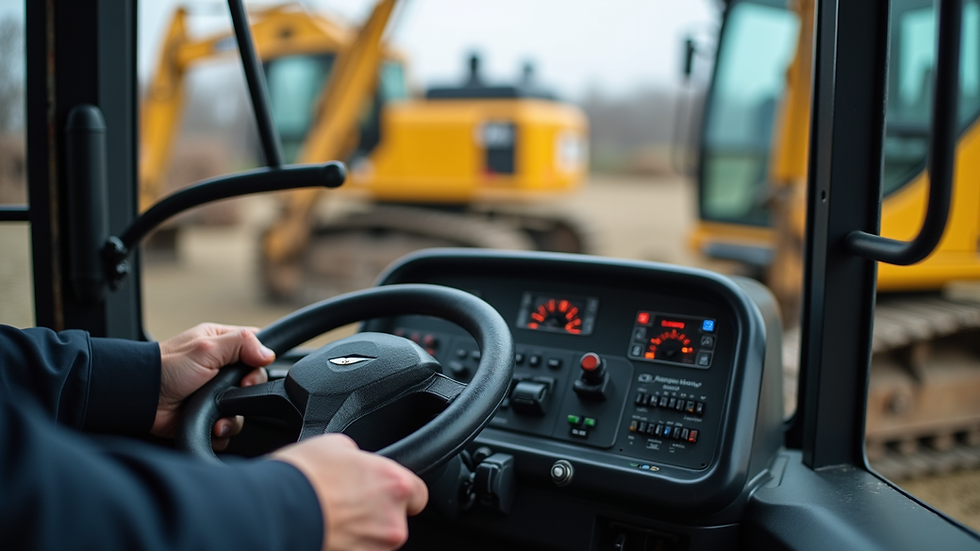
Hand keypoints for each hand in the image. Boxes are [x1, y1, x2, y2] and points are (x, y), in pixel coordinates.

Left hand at [153, 323, 272, 447]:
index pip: (255, 347)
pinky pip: (227, 427)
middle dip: (247, 392)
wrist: (140, 399)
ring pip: (242, 408)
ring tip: (218, 418)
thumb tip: (268, 353)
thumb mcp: (207, 347)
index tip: (252, 369)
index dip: (260, 359)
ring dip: (233, 417)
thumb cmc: (165, 368)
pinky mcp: (207, 415)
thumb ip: (241, 343)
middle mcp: (220, 369)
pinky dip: (221, 431)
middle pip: (254, 382)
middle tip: (235, 391)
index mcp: (221, 345)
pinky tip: (211, 426)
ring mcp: (214, 394)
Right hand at [273, 434, 428, 550]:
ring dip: (360, 532)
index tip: (387, 491)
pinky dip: (345, 545)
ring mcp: (373, 549)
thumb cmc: (303, 475)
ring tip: (331, 515)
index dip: (402, 492)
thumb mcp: (337, 445)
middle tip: (348, 502)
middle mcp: (392, 522)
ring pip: (374, 540)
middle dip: (376, 513)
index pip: (418, 494)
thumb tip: (359, 462)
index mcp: (395, 485)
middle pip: (395, 520)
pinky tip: (325, 530)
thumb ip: (361, 458)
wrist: (273, 509)